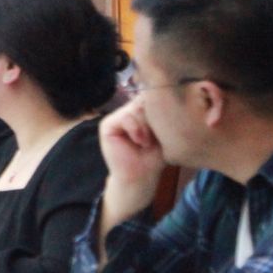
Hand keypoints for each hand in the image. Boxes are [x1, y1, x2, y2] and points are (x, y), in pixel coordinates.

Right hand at [97, 101, 166, 240]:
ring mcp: (116, 118)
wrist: (141, 177)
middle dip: (154, 119)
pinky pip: (125, 117)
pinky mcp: (107, 126)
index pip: (150, 97)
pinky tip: (140, 142)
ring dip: (146, 127)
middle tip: (155, 138)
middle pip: (144, 101)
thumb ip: (158, 115)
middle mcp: (126, 112)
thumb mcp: (162, 132)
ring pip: (136, 109)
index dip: (159, 107)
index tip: (165, 127)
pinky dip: (136, 130)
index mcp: (139, 112)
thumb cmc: (154, 157)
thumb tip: (160, 96)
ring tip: (147, 142)